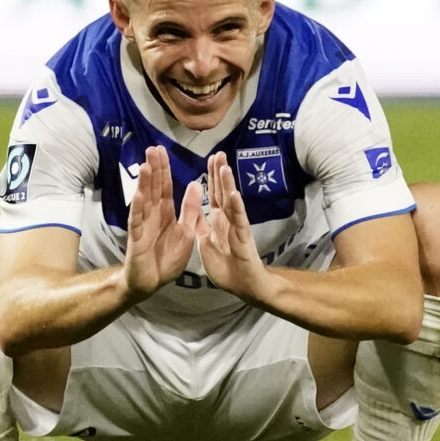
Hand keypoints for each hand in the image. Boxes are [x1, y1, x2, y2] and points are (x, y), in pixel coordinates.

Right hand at [123, 146, 202, 298]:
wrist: (152, 282)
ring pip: (144, 201)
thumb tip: (195, 184)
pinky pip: (137, 221)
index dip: (164, 169)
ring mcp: (143, 226)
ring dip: (144, 183)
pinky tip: (139, 194)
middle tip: (153, 149)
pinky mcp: (137, 239)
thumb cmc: (167, 259)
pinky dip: (138, 208)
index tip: (162, 151)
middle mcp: (152, 215)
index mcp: (166, 213)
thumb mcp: (186, 232)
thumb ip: (190, 210)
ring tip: (146, 165)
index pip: (164, 187)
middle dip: (154, 169)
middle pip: (153, 188)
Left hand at [195, 151, 269, 300]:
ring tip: (224, 167)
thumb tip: (196, 208)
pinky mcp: (242, 240)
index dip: (212, 177)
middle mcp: (228, 220)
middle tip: (218, 153)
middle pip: (223, 192)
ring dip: (227, 185)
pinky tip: (234, 194)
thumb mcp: (206, 242)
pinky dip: (236, 208)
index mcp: (218, 221)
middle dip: (220, 173)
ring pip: (231, 203)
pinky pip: (239, 221)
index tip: (210, 159)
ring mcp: (236, 228)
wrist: (242, 287)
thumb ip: (202, 224)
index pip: (214, 194)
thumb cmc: (226, 267)